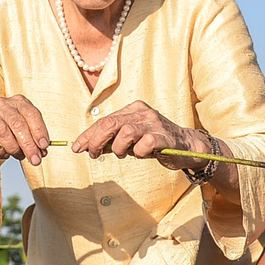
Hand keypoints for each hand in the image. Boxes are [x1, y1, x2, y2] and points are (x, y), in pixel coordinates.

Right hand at [0, 95, 52, 166]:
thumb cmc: (12, 131)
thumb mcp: (27, 130)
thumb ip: (36, 139)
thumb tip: (42, 152)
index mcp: (19, 102)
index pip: (31, 113)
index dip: (39, 130)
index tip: (44, 145)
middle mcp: (3, 106)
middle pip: (17, 123)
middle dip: (28, 144)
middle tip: (35, 159)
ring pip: (2, 132)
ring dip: (14, 148)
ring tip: (20, 156)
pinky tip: (4, 154)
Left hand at [69, 100, 203, 163]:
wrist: (187, 146)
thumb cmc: (156, 142)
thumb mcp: (132, 139)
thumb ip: (114, 140)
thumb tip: (90, 147)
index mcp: (133, 109)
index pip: (104, 120)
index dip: (88, 135)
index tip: (77, 147)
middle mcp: (142, 113)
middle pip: (110, 123)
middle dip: (96, 141)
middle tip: (93, 155)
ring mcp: (154, 123)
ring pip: (125, 132)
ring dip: (118, 148)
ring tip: (123, 154)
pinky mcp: (164, 136)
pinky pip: (144, 143)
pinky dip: (138, 153)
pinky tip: (141, 154)